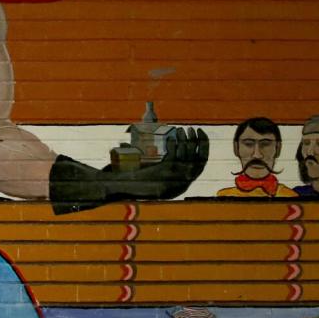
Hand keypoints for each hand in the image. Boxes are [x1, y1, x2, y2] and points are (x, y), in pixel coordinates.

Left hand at [50, 127, 209, 213]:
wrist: (114, 189)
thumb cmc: (128, 180)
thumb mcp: (146, 171)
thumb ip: (154, 161)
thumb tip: (159, 143)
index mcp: (179, 186)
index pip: (201, 166)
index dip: (203, 149)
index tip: (199, 134)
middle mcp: (179, 185)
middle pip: (199, 161)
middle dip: (200, 143)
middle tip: (194, 128)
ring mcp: (173, 179)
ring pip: (188, 156)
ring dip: (187, 140)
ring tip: (183, 129)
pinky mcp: (163, 173)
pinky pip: (174, 155)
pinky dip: (174, 143)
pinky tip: (172, 135)